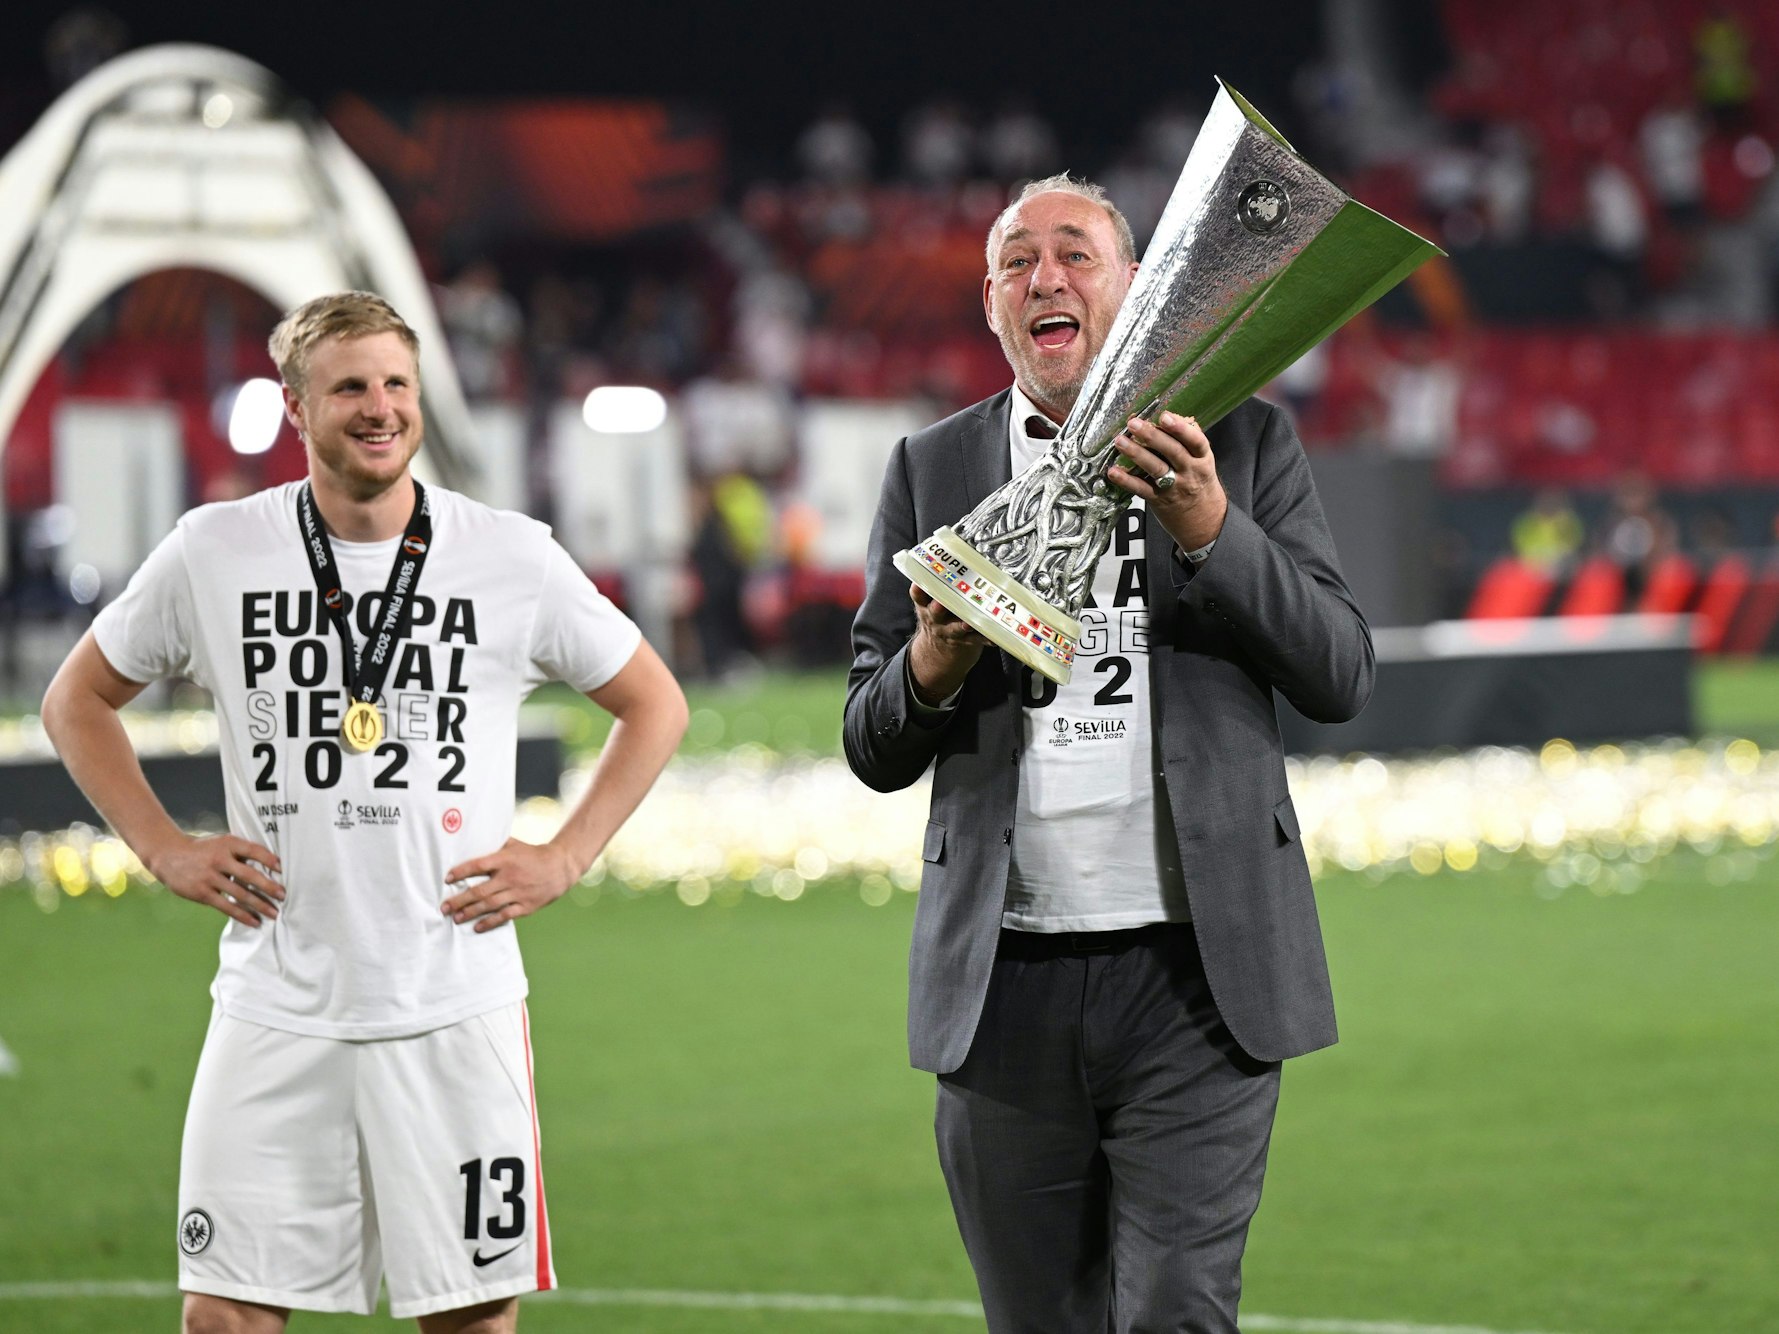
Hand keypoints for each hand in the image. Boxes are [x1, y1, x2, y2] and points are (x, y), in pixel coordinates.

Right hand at [144, 833, 283, 928]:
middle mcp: (219, 859)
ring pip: (240, 894)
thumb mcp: (222, 843)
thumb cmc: (204, 850)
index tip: (283, 869)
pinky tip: (254, 921)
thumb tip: (271, 864)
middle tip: (284, 895)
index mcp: (228, 844)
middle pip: (249, 875)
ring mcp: (210, 877)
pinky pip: (226, 906)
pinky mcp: (203, 893)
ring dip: (259, 905)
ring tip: (274, 913)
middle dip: (269, 887)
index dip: (269, 859)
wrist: (169, 855)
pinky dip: (242, 915)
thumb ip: (241, 851)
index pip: (253, 850)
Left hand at [443, 838, 577, 932]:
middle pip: (480, 890)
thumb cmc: (533, 854)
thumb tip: (473, 839)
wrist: (561, 867)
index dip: (461, 872)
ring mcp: (518, 893)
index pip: (478, 866)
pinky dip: (490, 922)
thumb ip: (496, 845)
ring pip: (489, 905)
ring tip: (456, 918)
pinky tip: (477, 927)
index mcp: (506, 859)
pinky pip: (505, 916)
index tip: (447, 878)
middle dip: (459, 900)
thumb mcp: (515, 845)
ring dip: (470, 913)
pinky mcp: (526, 906)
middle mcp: (510, 877)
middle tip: (443, 907)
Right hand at [909, 584, 987, 704]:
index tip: (918, 585)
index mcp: (926, 607)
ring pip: (957, 627)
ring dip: (963, 624)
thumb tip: (945, 568)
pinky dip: (987, 638)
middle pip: (936, 612)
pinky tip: (995, 637)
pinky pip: (978, 640)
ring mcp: (951, 633)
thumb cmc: (940, 620)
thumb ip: (936, 588)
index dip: (918, 590)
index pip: (918, 596)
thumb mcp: (929, 606)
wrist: (938, 656)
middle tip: (942, 602)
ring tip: (969, 622)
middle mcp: (937, 620)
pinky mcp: (968, 642)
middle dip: (939, 607)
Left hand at [1107, 411, 1226, 551]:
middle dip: (1152, 436)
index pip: (1195, 441)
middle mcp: (1190, 472)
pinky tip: (1113, 472)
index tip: (1165, 417)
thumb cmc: (1200, 483)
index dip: (1180, 429)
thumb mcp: (1202, 461)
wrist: (1205, 520)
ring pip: (1156, 468)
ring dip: (1136, 453)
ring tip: (1120, 441)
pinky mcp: (1159, 500)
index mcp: (1202, 459)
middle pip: (1172, 452)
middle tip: (1134, 424)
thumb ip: (1188, 442)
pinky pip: (1141, 489)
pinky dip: (1126, 481)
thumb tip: (1173, 417)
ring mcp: (1174, 487)